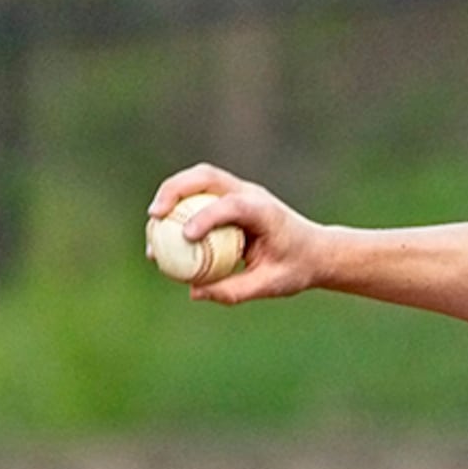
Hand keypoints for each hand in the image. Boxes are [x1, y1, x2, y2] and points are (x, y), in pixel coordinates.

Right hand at [147, 165, 328, 305]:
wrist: (315, 251)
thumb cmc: (296, 268)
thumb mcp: (270, 285)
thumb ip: (234, 290)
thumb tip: (194, 292)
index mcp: (266, 212)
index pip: (233, 205)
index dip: (207, 216)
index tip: (186, 235)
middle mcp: (251, 194)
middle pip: (207, 176)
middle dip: (176, 190)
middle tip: (154, 215)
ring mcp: (240, 191)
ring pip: (199, 178)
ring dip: (172, 192)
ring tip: (152, 220)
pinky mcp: (231, 197)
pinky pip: (200, 195)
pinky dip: (179, 205)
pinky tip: (162, 229)